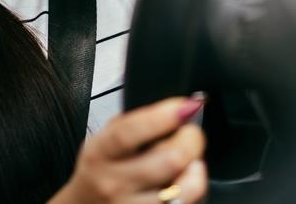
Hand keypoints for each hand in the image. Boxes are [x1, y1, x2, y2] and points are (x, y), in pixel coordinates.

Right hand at [51, 96, 207, 203]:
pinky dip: (192, 189)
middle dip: (191, 139)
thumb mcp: (103, 141)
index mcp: (99, 154)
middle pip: (168, 159)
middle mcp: (114, 183)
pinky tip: (186, 182)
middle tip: (192, 132)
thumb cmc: (100, 171)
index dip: (161, 116)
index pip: (129, 132)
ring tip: (192, 161)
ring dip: (196, 169)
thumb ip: (134, 124)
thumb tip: (178, 109)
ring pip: (184, 188)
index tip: (185, 106)